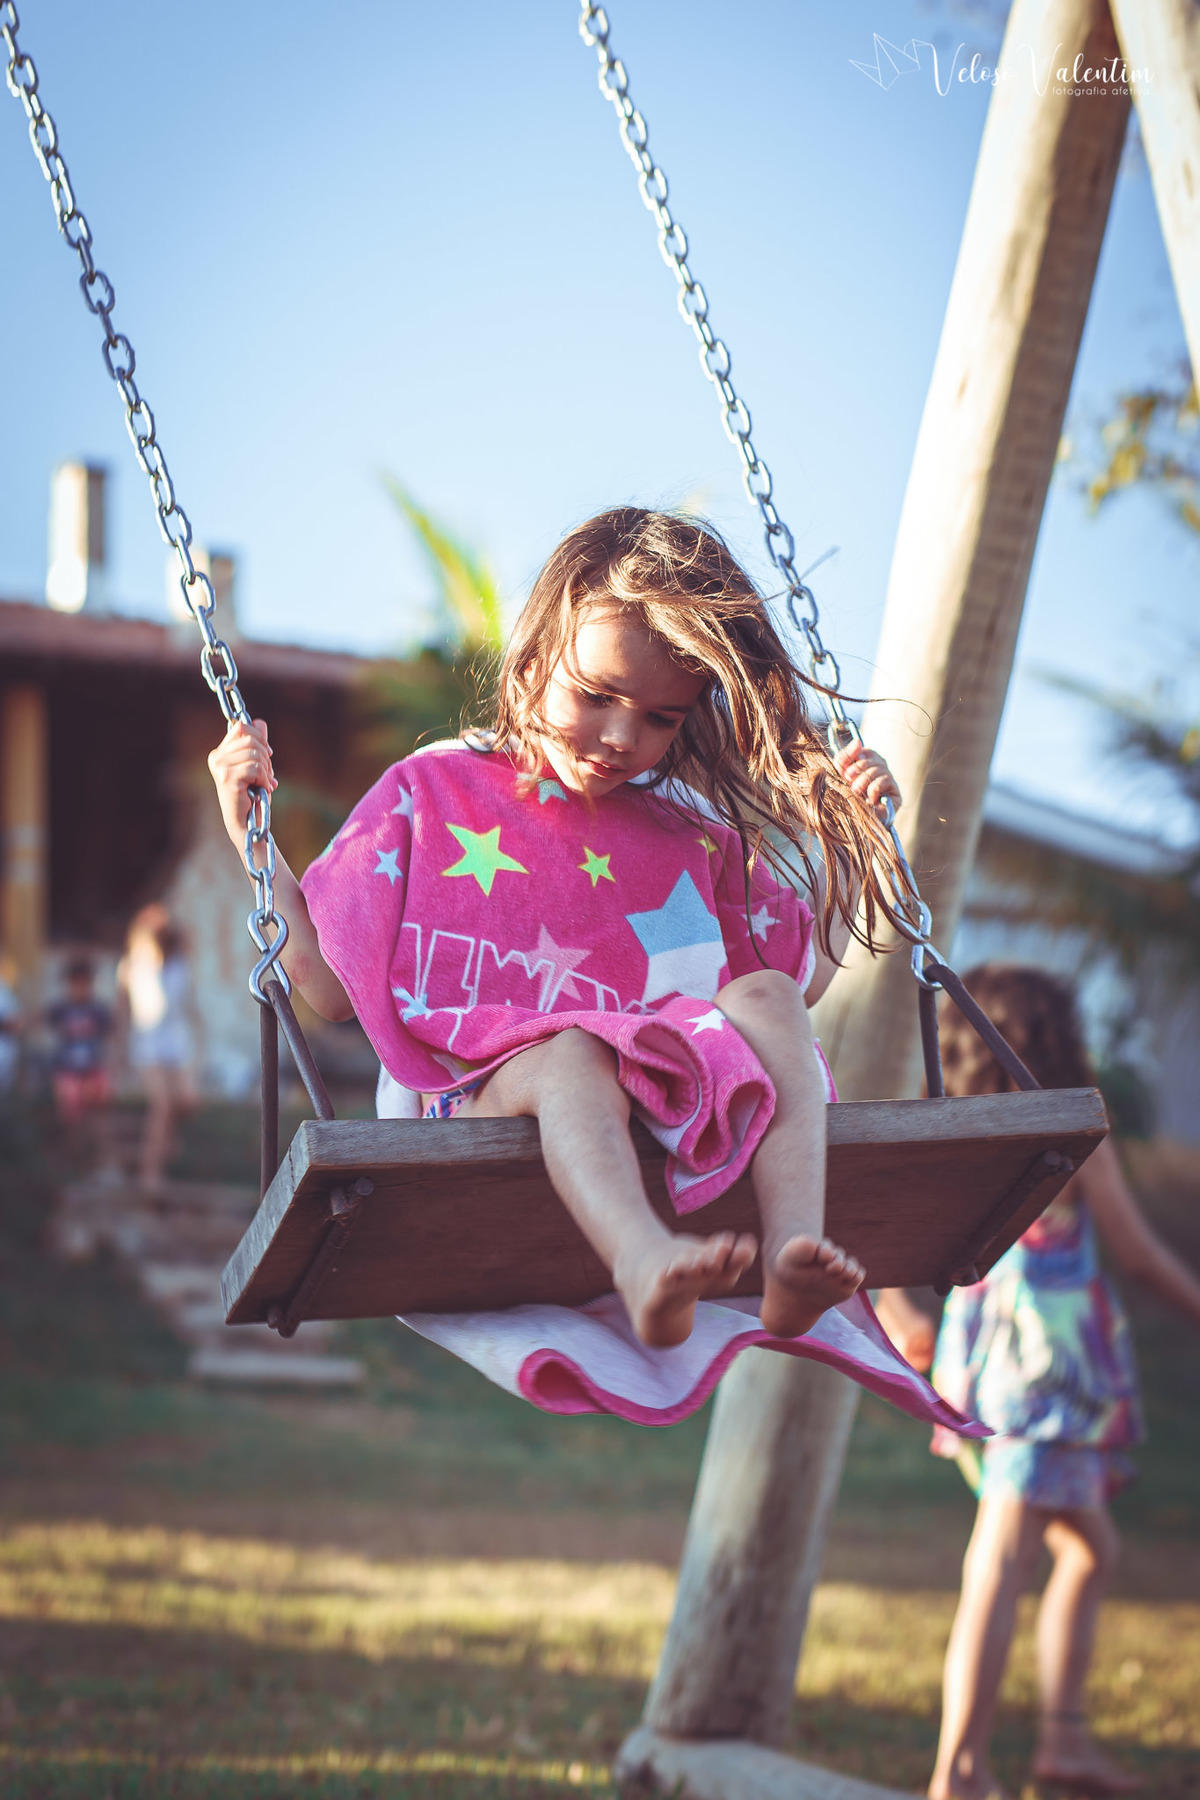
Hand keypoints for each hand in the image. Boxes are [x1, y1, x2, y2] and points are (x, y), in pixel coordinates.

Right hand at [207, 718, 276, 850]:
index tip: (267, 754)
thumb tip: (259, 722)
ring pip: (255, 753)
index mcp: (220, 753)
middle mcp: (216, 758)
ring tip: (264, 783)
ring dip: (266, 770)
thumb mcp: (257, 765)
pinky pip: (255, 768)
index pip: (241, 727)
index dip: (259, 737)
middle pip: (250, 738)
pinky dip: (264, 779)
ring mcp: (220, 767)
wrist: (247, 823)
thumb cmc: (252, 796)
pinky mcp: (228, 778)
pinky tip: (261, 789)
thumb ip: (257, 744)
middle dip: (266, 755)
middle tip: (267, 774)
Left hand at [836, 740, 901, 818]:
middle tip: (849, 782)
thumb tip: (857, 742)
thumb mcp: (839, 777)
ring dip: (863, 781)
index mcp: (867, 763)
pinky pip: (884, 781)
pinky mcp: (896, 794)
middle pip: (869, 759)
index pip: (862, 751)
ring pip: (878, 769)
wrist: (853, 824)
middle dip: (856, 771)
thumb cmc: (846, 799)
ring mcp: (889, 781)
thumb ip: (844, 758)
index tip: (845, 773)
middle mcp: (880, 769)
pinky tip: (869, 799)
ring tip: (856, 791)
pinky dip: (873, 789)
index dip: (852, 759)